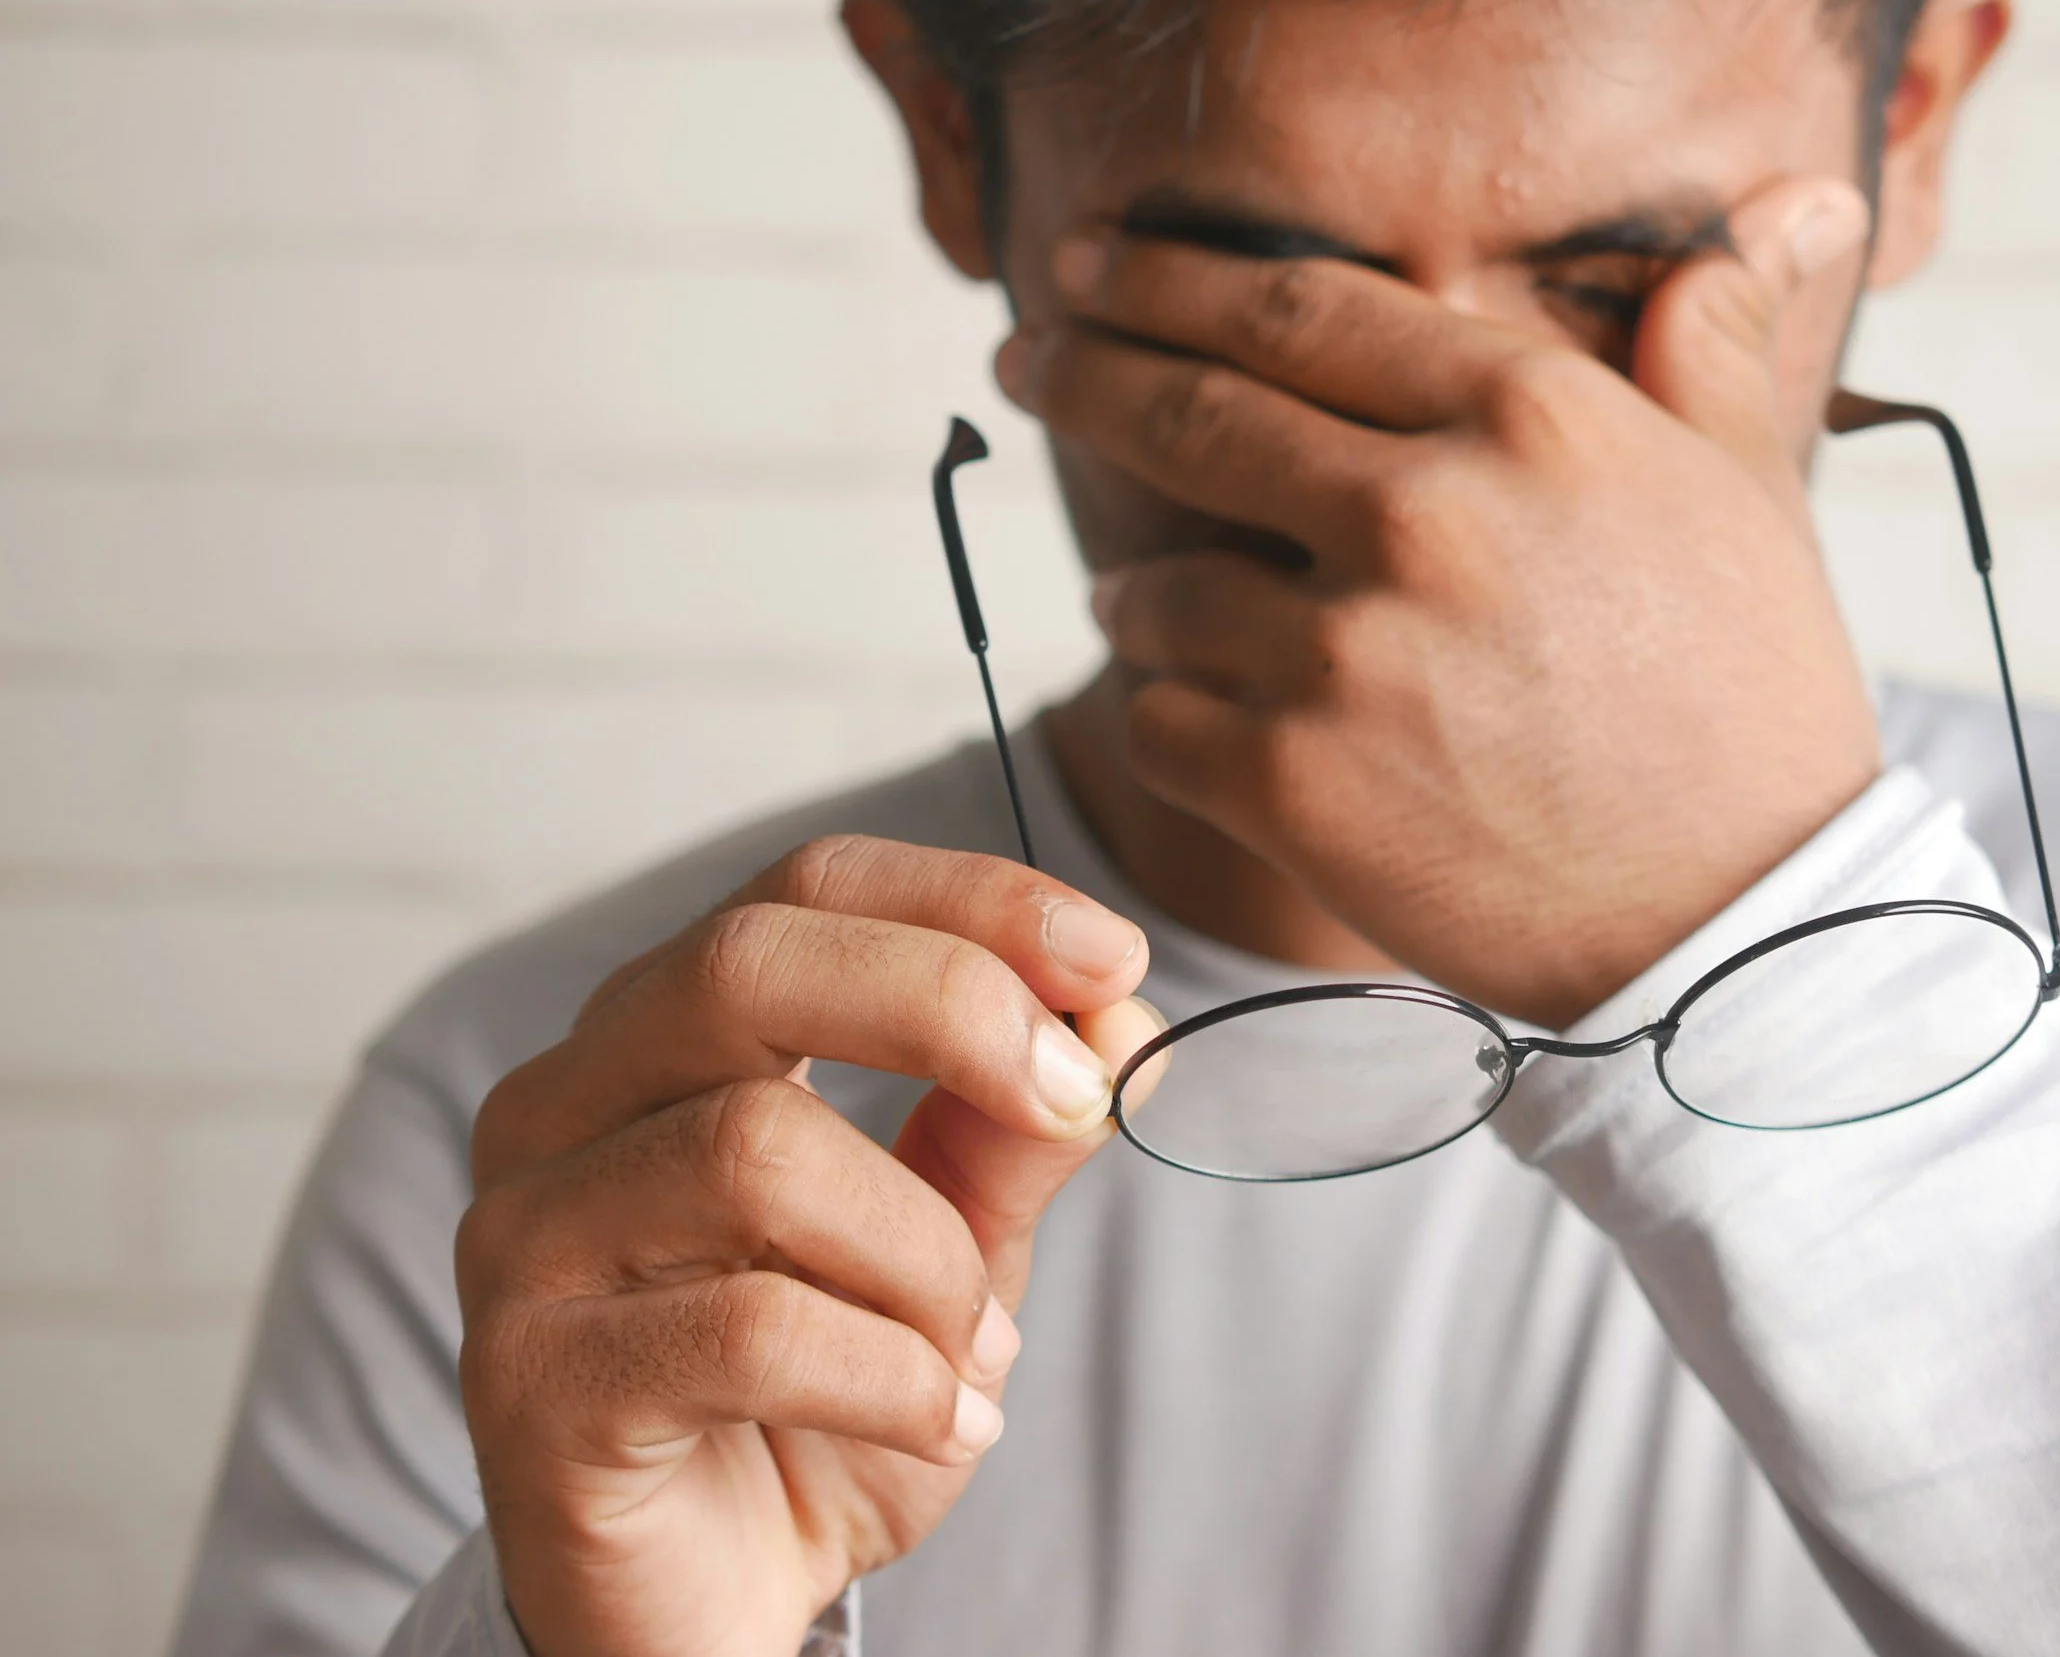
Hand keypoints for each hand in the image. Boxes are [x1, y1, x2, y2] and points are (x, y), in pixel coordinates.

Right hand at [456, 837, 1156, 1656]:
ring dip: (927, 1256)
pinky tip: (939, 1423)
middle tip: (1075, 1101)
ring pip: (756, 1151)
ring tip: (975, 1349)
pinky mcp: (526, 1379)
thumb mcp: (950, 1253)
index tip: (1113, 953)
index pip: (803, 891)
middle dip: (952, 1008)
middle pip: (748, 964)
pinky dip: (892, 1376)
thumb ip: (1009, 1134)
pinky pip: (746, 1327)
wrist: (715, 1607)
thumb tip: (1119, 1012)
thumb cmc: (820, 1409)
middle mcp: (566, 1107)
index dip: (968, 900)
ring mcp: (524, 1236)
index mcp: (664, 1040)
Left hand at [1000, 176, 1882, 1028]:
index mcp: (1528, 415)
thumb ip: (1715, 345)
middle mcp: (1422, 512)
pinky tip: (1196, 723)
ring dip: (1136, 594)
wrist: (1742, 926)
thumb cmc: (1751, 704)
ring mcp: (1345, 653)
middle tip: (1025, 357)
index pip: (1299, 308)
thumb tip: (1788, 205)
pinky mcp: (1292, 787)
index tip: (1092, 266)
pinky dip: (1164, 718)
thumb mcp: (1754, 497)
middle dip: (1084, 375)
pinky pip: (1157, 723)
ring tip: (1142, 606)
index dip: (1169, 278)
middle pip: (1191, 413)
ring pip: (1155, 590)